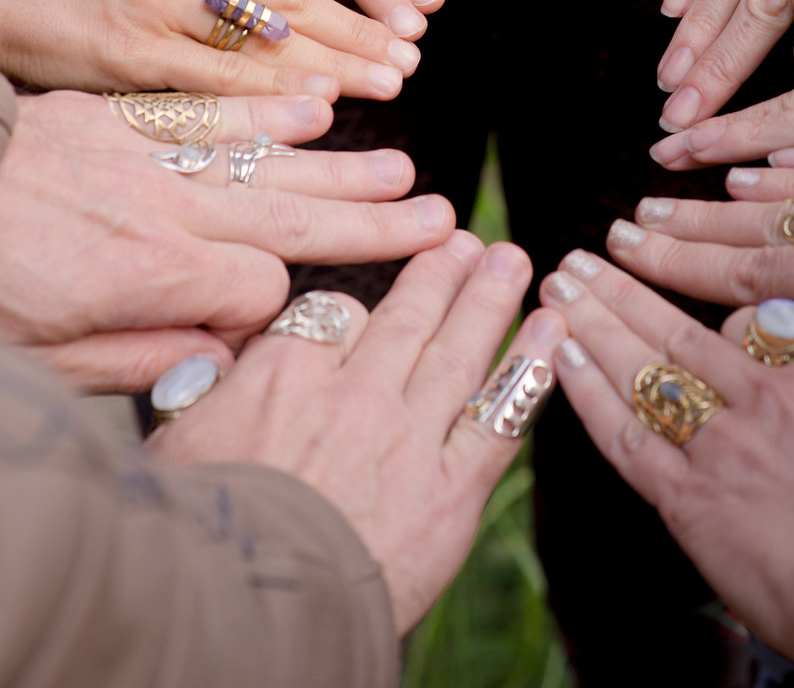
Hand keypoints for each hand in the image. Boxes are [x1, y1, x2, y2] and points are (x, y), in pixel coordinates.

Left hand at [6, 88, 452, 391]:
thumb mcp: (45, 361)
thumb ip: (141, 361)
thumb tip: (224, 359)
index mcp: (147, 278)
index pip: (257, 288)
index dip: (275, 303)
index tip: (268, 316)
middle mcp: (164, 210)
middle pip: (290, 216)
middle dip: (369, 225)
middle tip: (439, 221)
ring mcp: (148, 153)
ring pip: (267, 157)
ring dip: (341, 165)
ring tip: (405, 171)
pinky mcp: (123, 113)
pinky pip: (212, 107)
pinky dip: (268, 105)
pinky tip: (320, 106)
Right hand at [151, 234, 565, 632]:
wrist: (246, 618)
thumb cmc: (198, 540)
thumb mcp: (180, 445)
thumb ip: (207, 392)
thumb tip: (208, 363)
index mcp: (286, 373)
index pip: (334, 314)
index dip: (354, 311)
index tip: (368, 309)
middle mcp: (356, 393)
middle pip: (408, 315)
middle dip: (441, 272)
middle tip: (466, 239)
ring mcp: (408, 438)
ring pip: (460, 349)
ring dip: (489, 297)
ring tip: (511, 259)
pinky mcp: (450, 493)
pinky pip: (499, 416)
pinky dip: (530, 369)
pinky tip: (549, 332)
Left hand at [539, 250, 793, 678]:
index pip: (746, 320)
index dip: (702, 306)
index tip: (667, 287)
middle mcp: (757, 396)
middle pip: (675, 327)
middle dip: (621, 289)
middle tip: (578, 259)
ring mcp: (718, 443)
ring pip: (642, 368)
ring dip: (593, 323)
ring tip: (559, 288)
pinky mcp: (687, 497)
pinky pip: (625, 435)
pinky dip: (589, 393)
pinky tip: (564, 358)